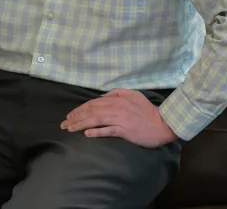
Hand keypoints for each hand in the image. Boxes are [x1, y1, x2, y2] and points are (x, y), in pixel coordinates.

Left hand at [61, 88, 177, 147]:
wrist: (162, 124)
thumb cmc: (147, 110)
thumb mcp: (133, 95)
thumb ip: (117, 93)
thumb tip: (103, 96)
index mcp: (118, 98)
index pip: (94, 102)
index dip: (80, 109)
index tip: (70, 115)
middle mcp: (117, 107)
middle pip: (92, 110)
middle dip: (76, 117)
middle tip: (64, 124)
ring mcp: (120, 119)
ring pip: (96, 120)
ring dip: (81, 124)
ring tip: (70, 129)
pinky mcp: (124, 130)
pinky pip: (107, 130)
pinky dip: (96, 131)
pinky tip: (86, 133)